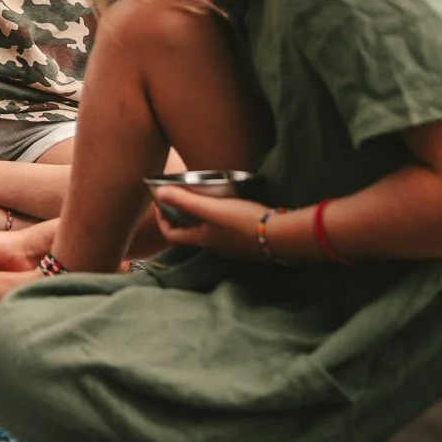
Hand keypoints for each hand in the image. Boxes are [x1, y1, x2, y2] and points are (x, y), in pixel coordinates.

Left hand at [152, 187, 272, 260]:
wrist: (283, 237)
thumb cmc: (243, 222)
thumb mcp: (212, 208)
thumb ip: (185, 201)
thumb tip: (158, 194)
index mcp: (201, 240)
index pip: (171, 235)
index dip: (161, 220)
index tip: (159, 203)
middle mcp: (214, 247)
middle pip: (188, 233)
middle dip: (180, 216)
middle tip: (179, 197)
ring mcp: (231, 247)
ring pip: (207, 231)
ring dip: (199, 217)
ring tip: (201, 198)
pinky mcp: (246, 242)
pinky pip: (224, 231)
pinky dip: (217, 219)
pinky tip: (226, 206)